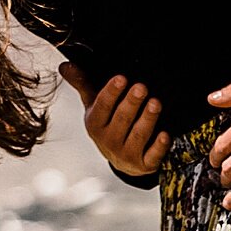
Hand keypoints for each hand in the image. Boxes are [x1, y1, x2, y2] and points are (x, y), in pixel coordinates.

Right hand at [63, 65, 168, 179]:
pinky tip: (165, 135)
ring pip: (138, 136)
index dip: (111, 93)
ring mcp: (126, 154)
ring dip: (147, 120)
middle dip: (131, 103)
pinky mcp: (144, 165)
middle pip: (122, 120)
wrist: (122, 161)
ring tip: (155, 103)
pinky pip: (152, 156)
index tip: (121, 78)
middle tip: (141, 87)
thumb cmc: (108, 127)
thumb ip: (83, 85)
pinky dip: (159, 146)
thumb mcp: (94, 107)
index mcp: (95, 124)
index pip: (102, 107)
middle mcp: (109, 141)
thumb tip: (64, 66)